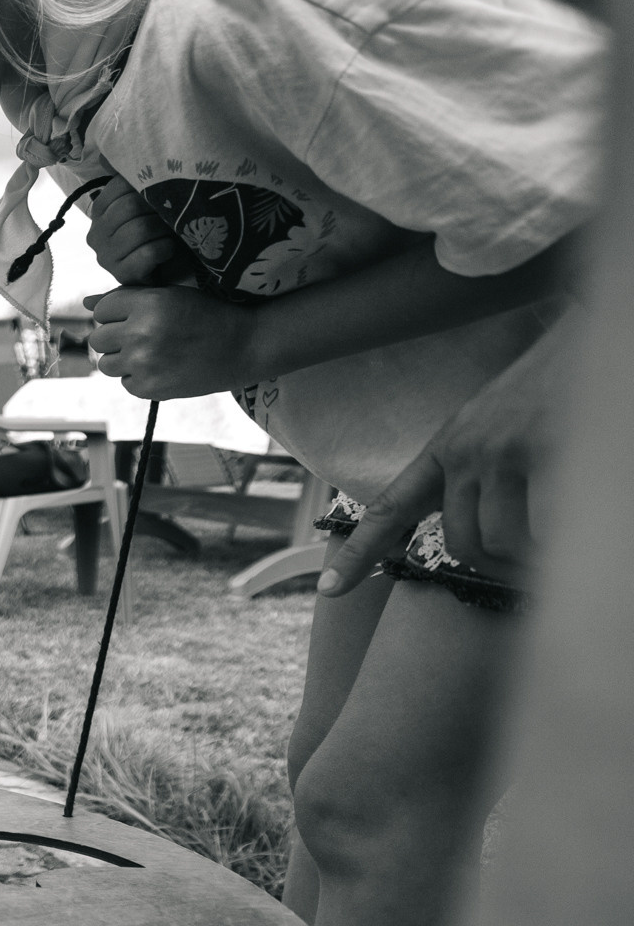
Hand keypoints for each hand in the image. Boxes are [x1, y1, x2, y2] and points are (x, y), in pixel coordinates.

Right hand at [85, 177, 190, 287]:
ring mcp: (106, 257)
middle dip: (156, 208)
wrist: (160, 272)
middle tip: (169, 213)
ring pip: (140, 229)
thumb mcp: (141, 204)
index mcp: (98, 212)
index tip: (160, 192)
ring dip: (164, 228)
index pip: (117, 187)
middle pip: (129, 207)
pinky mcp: (122, 275)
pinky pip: (149, 252)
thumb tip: (105, 153)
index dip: (144, 186)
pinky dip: (166, 248)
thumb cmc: (152, 233)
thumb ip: (126, 180)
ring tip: (171, 231)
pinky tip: (169, 249)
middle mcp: (95, 234)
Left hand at [86, 286, 259, 399]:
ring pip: (106, 364)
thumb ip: (125, 298)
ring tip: (151, 353)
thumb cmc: (205, 315)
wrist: (243, 346)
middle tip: (142, 337)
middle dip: (115, 338)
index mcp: (146, 304)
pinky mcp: (150, 388)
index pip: (102, 311)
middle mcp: (141, 333)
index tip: (133, 317)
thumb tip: (86, 301)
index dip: (115, 314)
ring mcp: (143, 363)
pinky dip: (138, 378)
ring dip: (122, 360)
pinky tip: (162, 368)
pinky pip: (125, 383)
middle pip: (98, 339)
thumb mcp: (169, 296)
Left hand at [319, 321, 570, 594]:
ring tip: (558, 553)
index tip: (327, 590)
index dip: (358, 553)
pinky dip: (560, 546)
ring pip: (501, 543)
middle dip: (496, 567)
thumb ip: (475, 472)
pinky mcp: (548, 452)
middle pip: (460, 544)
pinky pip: (545, 528)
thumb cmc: (556, 386)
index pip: (392, 507)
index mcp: (449, 445)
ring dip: (531, 562)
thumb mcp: (497, 424)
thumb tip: (477, 536)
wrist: (598, 335)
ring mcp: (505, 451)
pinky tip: (576, 532)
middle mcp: (467, 450)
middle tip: (531, 569)